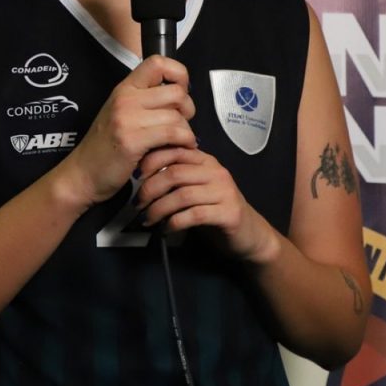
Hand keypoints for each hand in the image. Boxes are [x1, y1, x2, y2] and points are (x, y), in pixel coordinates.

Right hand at [60, 56, 196, 206]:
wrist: (83, 173)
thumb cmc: (106, 147)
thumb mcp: (121, 114)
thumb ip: (145, 101)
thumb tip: (179, 95)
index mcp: (124, 88)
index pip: (157, 62)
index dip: (178, 74)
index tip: (180, 92)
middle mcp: (125, 98)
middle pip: (176, 92)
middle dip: (188, 109)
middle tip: (182, 123)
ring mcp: (127, 119)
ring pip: (177, 116)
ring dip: (186, 131)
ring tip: (181, 141)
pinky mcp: (132, 141)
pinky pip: (172, 133)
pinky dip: (184, 141)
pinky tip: (180, 148)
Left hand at [135, 146, 280, 263]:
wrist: (249, 235)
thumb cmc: (215, 210)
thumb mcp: (196, 188)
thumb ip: (177, 177)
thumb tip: (141, 175)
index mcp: (206, 161)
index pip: (174, 150)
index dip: (151, 162)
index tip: (136, 177)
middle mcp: (216, 172)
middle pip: (174, 173)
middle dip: (150, 189)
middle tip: (137, 204)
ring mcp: (225, 192)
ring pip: (182, 195)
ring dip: (159, 209)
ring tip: (147, 220)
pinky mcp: (229, 214)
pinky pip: (194, 215)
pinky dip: (174, 223)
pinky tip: (166, 230)